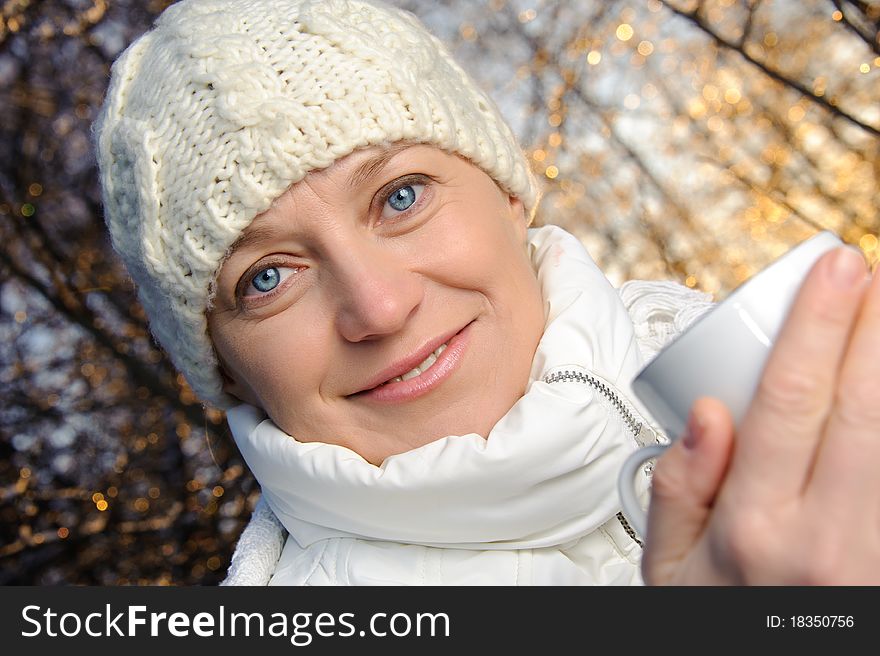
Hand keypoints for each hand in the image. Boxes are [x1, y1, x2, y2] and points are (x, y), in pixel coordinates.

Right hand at [642, 246, 877, 584]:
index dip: (820, 326)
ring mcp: (874, 555)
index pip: (793, 400)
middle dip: (873, 326)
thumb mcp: (667, 570)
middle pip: (862, 407)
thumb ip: (677, 488)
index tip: (836, 272)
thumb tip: (708, 413)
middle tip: (872, 270)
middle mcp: (823, 539)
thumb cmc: (718, 623)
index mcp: (753, 527)